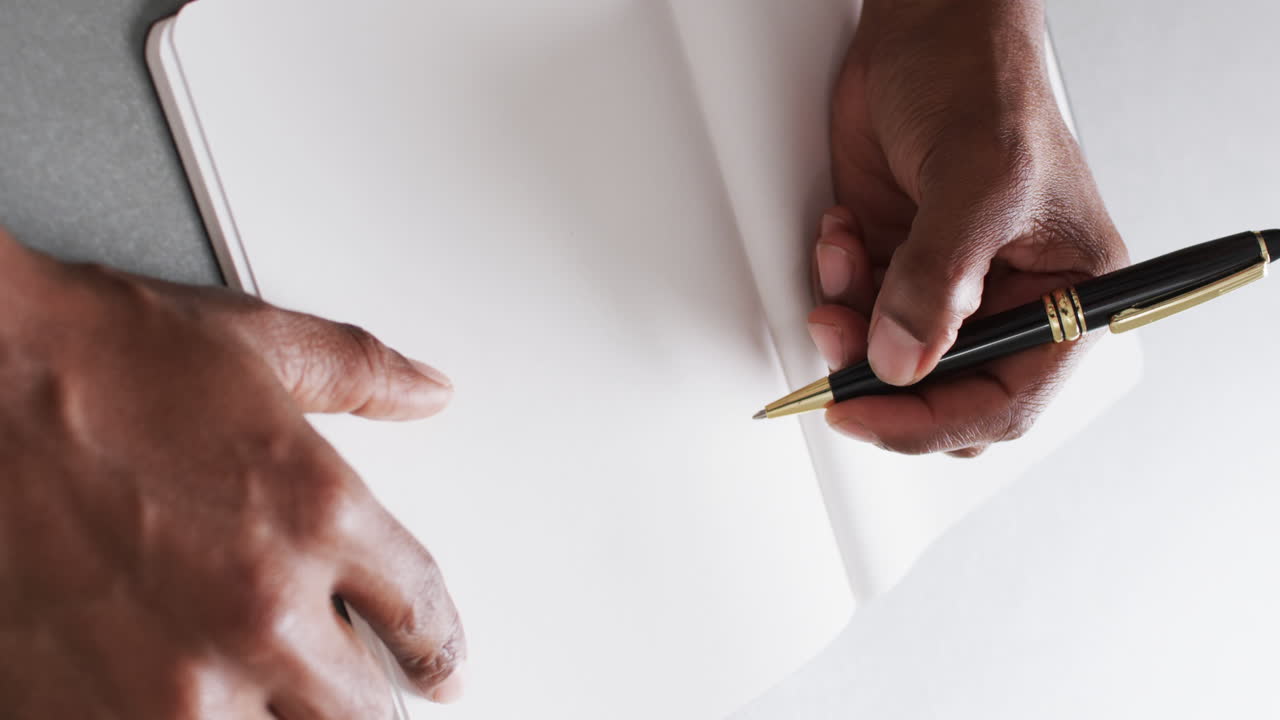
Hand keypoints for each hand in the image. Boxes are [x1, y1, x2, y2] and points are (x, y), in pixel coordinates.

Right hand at [0, 229, 464, 717]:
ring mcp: (174, 680)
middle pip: (368, 711)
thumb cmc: (93, 360)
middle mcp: (260, 611)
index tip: (440, 665)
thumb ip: (361, 372)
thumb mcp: (257, 343)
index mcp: (319, 517)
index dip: (440, 648)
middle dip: (371, 698)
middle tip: (361, 687)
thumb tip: (426, 390)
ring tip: (270, 691)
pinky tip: (184, 701)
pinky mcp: (88, 713)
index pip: (423, 616)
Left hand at [810, 0, 1128, 455]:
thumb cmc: (984, 80)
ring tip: (842, 261)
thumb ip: (938, 282)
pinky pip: (855, 309)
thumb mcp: (978, 180)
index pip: (1003, 399)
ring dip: (848, 322)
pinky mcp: (897, 261)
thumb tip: (900, 362)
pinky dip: (835, 283)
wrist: (927, 27)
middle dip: (881, 377)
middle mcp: (1007, 299)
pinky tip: (842, 232)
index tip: (861, 415)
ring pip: (888, 358)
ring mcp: (947, 284)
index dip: (929, 421)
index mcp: (1064, 295)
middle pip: (941, 393)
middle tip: (838, 346)